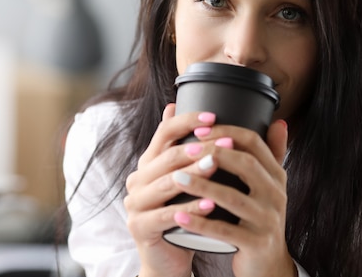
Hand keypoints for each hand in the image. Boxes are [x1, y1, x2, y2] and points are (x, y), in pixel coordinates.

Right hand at [123, 104, 218, 276]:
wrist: (168, 256)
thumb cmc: (181, 212)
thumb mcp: (185, 177)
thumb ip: (184, 145)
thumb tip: (175, 104)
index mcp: (150, 162)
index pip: (165, 132)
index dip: (187, 121)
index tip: (214, 116)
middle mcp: (138, 178)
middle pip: (168, 156)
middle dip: (199, 147)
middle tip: (226, 142)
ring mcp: (135, 203)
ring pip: (167, 183)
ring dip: (194, 174)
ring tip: (217, 166)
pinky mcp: (139, 226)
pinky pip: (166, 214)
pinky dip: (190, 209)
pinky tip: (210, 204)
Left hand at [169, 119, 297, 276]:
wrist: (268, 265)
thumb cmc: (259, 218)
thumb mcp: (269, 186)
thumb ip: (271, 154)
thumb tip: (278, 121)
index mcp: (276, 176)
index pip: (254, 143)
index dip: (227, 132)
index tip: (199, 128)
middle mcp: (277, 195)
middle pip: (246, 164)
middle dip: (214, 153)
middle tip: (186, 149)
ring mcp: (268, 220)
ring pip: (233, 198)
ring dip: (202, 186)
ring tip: (175, 179)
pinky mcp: (257, 243)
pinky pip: (225, 231)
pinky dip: (201, 222)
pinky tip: (179, 216)